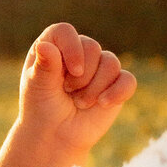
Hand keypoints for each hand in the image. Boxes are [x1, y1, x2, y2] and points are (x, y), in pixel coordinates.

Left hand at [13, 22, 135, 166]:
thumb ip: (44, 66)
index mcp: (54, 46)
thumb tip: (45, 46)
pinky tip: (103, 103)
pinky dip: (118, 92)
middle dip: (81, 76)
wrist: (55, 134)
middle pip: (92, 47)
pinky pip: (128, 80)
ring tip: (80, 102)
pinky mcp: (116, 84)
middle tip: (68, 92)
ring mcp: (99, 67)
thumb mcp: (38, 87)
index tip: (72, 72)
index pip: (65, 32)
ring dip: (95, 88)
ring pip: (111, 63)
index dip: (71, 49)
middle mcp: (78, 51)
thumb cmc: (41, 107)